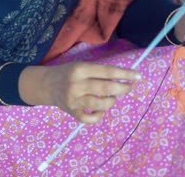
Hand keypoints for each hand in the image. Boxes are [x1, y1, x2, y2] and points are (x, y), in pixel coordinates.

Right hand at [19, 63, 141, 123]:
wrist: (46, 84)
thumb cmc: (69, 72)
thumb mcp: (82, 65)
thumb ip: (100, 71)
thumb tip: (125, 77)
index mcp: (80, 69)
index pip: (108, 71)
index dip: (125, 74)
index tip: (138, 76)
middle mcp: (76, 84)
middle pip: (106, 88)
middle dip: (123, 88)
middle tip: (130, 87)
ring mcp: (73, 100)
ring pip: (100, 105)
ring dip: (111, 102)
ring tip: (112, 97)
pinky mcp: (71, 112)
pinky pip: (89, 119)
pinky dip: (99, 116)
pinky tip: (101, 111)